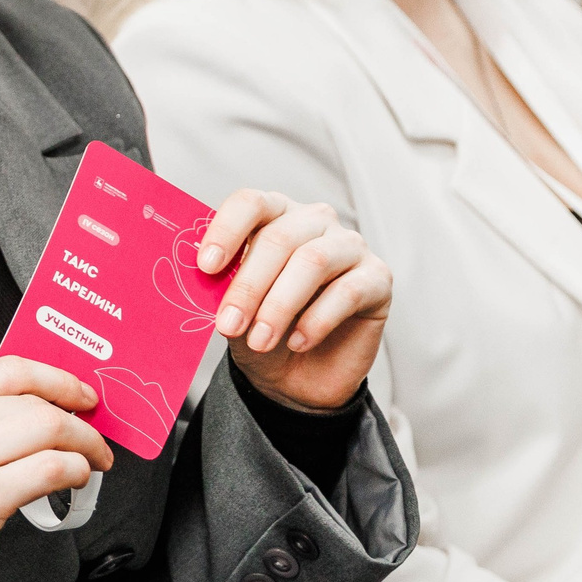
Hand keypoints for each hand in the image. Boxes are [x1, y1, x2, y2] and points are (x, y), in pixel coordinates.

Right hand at [0, 357, 114, 581]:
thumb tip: (43, 407)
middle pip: (34, 401)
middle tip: (94, 440)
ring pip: (49, 429)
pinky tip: (76, 480)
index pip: (9, 369)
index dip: (57, 379)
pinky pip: (50, 468)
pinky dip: (76, 471)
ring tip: (92, 461)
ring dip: (86, 445)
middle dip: (79, 421)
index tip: (80, 394)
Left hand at [198, 190, 389, 411]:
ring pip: (313, 261)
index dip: (226, 231)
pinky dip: (317, 320)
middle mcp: (314, 221)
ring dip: (279, 305)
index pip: (251, 204)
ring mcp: (349, 246)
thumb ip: (222, 287)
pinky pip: (348, 291)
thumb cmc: (262, 330)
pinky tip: (297, 342)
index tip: (206, 267)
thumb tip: (203, 279)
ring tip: (260, 340)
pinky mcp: (378, 278)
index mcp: (274, 215)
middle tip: (228, 325)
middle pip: (279, 238)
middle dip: (248, 286)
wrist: (298, 378)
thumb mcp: (234, 309)